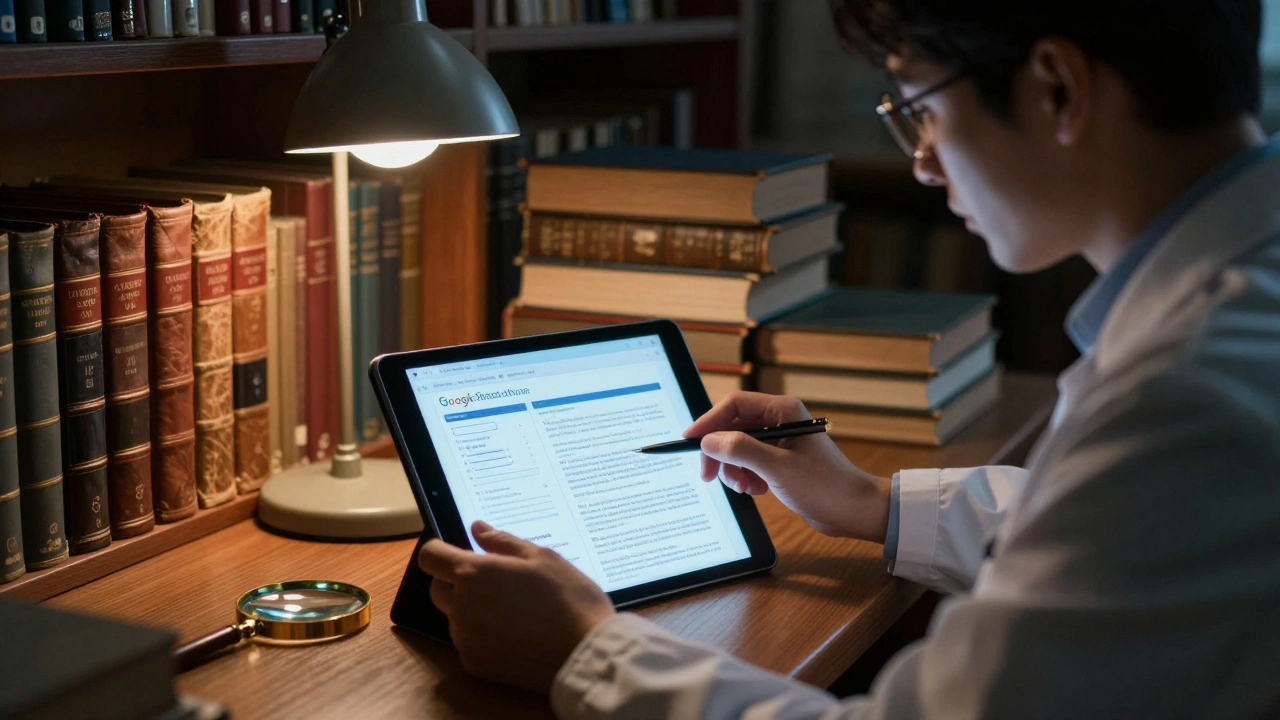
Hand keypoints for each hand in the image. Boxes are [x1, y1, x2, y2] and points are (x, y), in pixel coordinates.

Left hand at [417, 520, 615, 693]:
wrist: (586, 653)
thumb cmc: (569, 598)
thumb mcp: (541, 557)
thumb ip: (502, 541)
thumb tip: (477, 528)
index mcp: (473, 574)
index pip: (429, 556)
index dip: (441, 551)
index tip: (460, 552)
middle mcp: (461, 607)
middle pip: (438, 588)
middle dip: (457, 581)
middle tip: (495, 582)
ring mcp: (466, 639)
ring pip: (455, 617)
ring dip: (471, 610)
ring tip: (512, 611)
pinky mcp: (475, 665)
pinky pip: (469, 643)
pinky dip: (483, 637)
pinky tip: (514, 635)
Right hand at [685, 391, 891, 542]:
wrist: (853, 510)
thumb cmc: (824, 486)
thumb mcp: (777, 468)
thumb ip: (741, 450)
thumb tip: (709, 440)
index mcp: (782, 411)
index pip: (733, 405)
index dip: (708, 422)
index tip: (689, 441)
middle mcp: (780, 421)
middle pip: (732, 428)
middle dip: (720, 453)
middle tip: (709, 476)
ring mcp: (779, 441)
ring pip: (738, 448)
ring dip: (734, 469)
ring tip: (745, 488)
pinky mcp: (780, 460)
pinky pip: (749, 462)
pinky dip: (746, 477)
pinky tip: (758, 491)